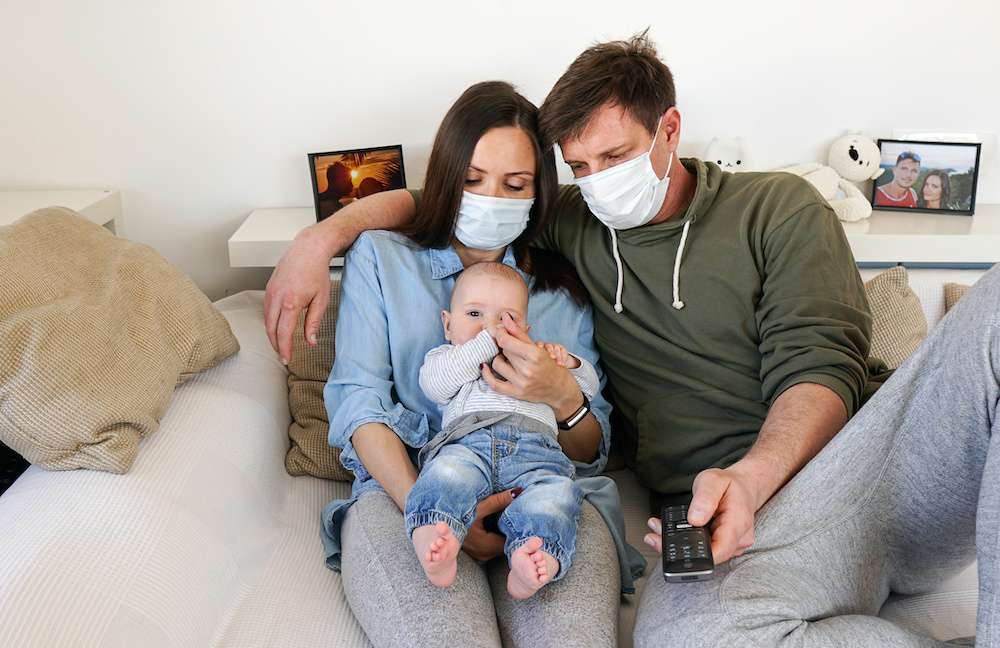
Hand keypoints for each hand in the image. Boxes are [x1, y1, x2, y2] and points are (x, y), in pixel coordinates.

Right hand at [264, 226, 342, 364]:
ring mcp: (270, 292)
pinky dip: (270, 322)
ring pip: (266, 320)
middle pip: (271, 329)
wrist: (308, 249)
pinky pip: (266, 310)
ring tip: (280, 345)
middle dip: (276, 345)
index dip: (284, 349)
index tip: (286, 359)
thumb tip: (310, 341)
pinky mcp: (268, 288)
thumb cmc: (317, 272)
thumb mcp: (321, 299)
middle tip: (283, 356)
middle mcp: (276, 298)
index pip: (283, 333)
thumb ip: (313, 322)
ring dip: (272, 334)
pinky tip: (277, 327)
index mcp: (291, 302)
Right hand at [462, 489, 517, 560]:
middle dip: (510, 532)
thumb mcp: (479, 507)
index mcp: (487, 545)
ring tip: (506, 521)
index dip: (517, 531)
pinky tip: (495, 525)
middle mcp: (484, 554)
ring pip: (498, 546)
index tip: (522, 520)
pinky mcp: (475, 551)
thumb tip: (517, 492)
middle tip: (517, 518)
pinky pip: (490, 545)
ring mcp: (479, 554)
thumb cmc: (457, 516)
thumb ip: (499, 501)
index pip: (511, 542)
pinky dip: (494, 536)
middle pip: (505, 545)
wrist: (439, 524)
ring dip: (502, 534)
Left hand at [480, 313, 580, 416]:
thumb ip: (519, 332)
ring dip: (499, 358)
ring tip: (506, 357)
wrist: (559, 389)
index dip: (500, 333)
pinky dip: (486, 374)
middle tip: (510, 345)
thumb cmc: (550, 366)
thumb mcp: (538, 347)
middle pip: (503, 351)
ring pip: (497, 364)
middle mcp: (528, 370)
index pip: (506, 341)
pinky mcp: (516, 393)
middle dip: (505, 346)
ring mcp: (521, 383)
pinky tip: (485, 366)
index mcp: (535, 355)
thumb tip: (505, 317)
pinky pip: (494, 384)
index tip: (501, 331)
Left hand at [643, 467, 757, 563]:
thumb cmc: (729, 484)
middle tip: (655, 535)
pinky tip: (671, 531)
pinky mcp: (722, 545)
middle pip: (708, 554)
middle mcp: (738, 539)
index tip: (673, 547)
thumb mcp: (713, 481)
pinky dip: (688, 541)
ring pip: (704, 552)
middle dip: (680, 548)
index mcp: (738, 523)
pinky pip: (704, 548)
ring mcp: (731, 545)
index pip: (720, 551)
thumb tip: (695, 519)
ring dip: (681, 544)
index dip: (697, 556)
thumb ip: (705, 498)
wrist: (743, 486)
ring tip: (659, 529)